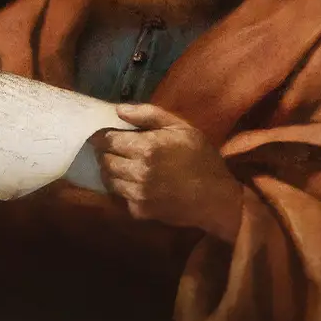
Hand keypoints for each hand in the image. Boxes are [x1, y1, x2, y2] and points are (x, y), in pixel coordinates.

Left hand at [92, 103, 243, 241]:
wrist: (217, 199)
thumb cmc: (202, 159)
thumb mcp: (182, 128)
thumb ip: (149, 115)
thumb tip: (119, 110)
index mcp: (147, 147)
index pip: (107, 139)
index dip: (103, 136)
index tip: (106, 135)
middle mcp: (138, 171)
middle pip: (104, 159)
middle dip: (106, 153)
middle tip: (116, 150)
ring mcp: (137, 193)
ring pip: (108, 179)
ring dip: (112, 171)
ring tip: (124, 166)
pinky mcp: (139, 211)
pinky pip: (119, 196)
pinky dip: (123, 189)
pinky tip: (136, 184)